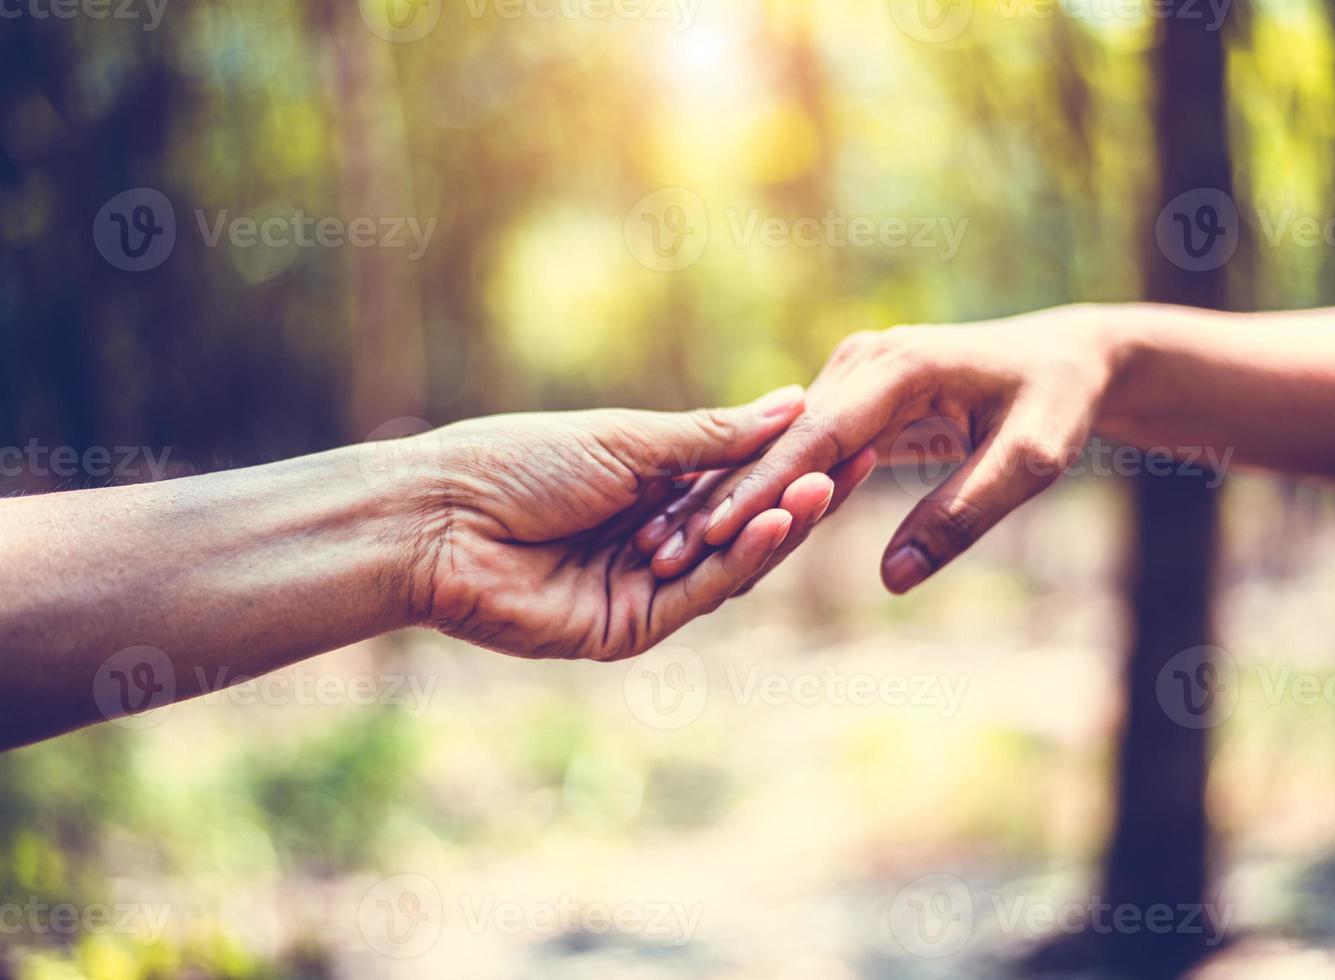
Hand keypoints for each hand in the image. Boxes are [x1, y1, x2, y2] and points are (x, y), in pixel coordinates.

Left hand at [403, 388, 871, 660]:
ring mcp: (641, 590)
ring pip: (726, 565)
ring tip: (824, 488)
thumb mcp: (629, 440)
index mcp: (646, 489)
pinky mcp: (627, 630)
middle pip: (740, 526)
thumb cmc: (518, 462)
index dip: (787, 460)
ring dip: (777, 529)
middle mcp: (650, 541)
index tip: (844, 431)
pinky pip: (696, 596)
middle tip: (858, 460)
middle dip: (796, 496)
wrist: (439, 518)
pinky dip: (737, 563)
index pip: (735, 480)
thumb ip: (713, 437)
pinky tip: (774, 525)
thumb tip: (790, 402)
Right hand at [635, 306, 1117, 593]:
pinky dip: (762, 489)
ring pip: (781, 447)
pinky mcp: (855, 394)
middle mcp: (864, 361)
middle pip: (780, 442)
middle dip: (722, 498)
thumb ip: (963, 515)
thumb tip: (893, 579)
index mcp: (900, 367)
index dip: (761, 488)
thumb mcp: (1033, 462)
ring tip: (670, 550)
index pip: (816, 438)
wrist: (1070, 358)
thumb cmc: (1059, 405)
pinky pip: (802, 448)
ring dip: (729, 496)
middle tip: (661, 554)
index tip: (710, 535)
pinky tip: (716, 530)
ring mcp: (855, 374)